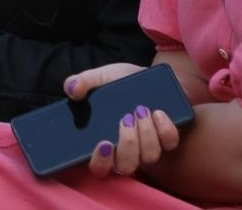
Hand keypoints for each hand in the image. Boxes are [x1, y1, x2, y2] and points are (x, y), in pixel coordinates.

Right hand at [63, 64, 182, 180]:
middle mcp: (127, 150)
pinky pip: (169, 143)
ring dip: (146, 134)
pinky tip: (159, 112)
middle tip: (126, 118)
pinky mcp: (168, 137)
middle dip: (127, 144)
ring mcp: (149, 146)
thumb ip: (84, 81)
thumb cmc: (122, 82)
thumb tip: (71, 89)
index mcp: (106, 142)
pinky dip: (165, 129)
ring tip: (142, 110)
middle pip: (126, 166)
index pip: (99, 168)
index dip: (101, 163)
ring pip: (149, 156)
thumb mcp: (101, 77)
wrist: (151, 74)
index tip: (104, 143)